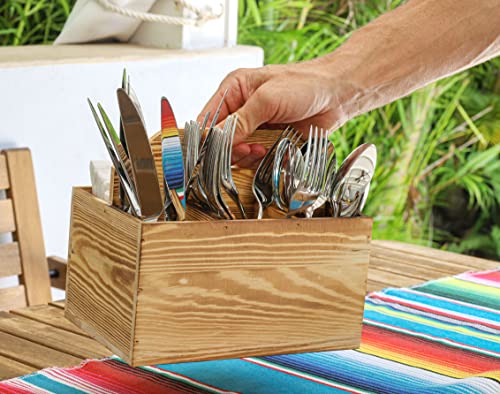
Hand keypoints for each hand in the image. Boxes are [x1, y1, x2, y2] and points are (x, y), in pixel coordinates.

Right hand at [198, 62, 353, 167]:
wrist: (337, 95)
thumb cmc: (305, 84)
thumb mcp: (267, 99)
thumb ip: (240, 121)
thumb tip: (214, 139)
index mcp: (234, 91)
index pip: (207, 119)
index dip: (206, 138)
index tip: (213, 151)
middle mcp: (242, 109)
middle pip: (220, 140)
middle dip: (231, 149)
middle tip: (247, 150)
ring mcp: (256, 127)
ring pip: (238, 153)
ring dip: (248, 156)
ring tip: (262, 149)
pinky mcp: (270, 141)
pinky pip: (256, 158)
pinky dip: (261, 160)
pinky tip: (271, 152)